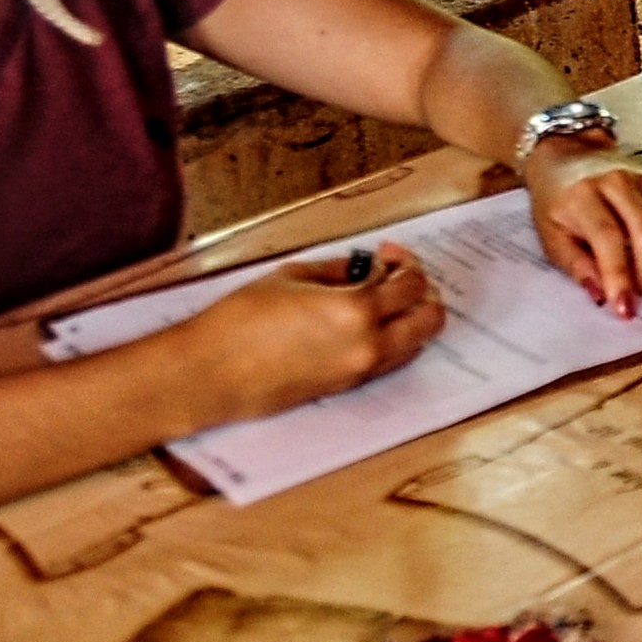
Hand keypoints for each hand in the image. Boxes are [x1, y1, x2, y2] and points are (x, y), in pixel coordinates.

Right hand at [183, 246, 445, 421]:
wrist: (211, 373)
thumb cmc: (240, 323)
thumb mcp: (292, 277)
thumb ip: (338, 270)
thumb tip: (364, 268)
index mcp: (356, 310)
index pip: (412, 284)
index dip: (406, 262)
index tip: (388, 254)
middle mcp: (367, 345)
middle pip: (430, 319)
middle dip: (424, 293)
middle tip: (399, 276)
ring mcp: (359, 371)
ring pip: (415, 345)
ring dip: (411, 319)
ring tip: (384, 300)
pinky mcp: (345, 387)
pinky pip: (389, 362)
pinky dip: (392, 340)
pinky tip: (366, 324)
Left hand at [524, 146, 641, 317]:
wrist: (569, 158)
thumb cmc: (558, 201)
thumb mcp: (551, 236)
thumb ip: (576, 266)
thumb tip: (602, 295)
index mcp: (584, 194)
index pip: (610, 238)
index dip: (620, 278)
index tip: (625, 309)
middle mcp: (620, 181)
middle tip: (640, 291)